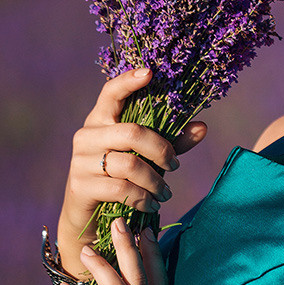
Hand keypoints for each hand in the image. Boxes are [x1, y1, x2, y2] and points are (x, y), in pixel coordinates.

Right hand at [60, 67, 206, 245]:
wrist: (87, 212)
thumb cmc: (121, 176)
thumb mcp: (147, 156)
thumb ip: (172, 141)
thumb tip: (202, 127)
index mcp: (102, 120)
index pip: (111, 92)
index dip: (129, 80)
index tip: (150, 72)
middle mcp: (87, 135)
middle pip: (132, 132)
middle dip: (161, 149)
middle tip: (175, 164)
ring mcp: (81, 160)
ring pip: (130, 164)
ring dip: (156, 181)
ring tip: (166, 192)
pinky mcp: (81, 185)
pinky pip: (122, 189)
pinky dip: (143, 198)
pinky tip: (152, 204)